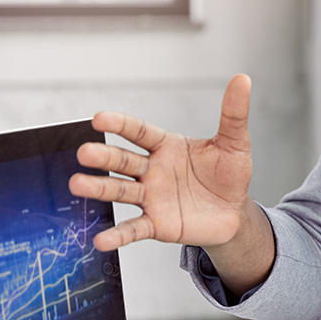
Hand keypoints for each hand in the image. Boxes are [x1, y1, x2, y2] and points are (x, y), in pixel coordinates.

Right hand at [69, 74, 253, 251]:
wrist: (234, 212)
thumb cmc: (229, 174)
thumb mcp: (234, 143)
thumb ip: (233, 114)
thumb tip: (242, 79)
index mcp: (167, 146)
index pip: (139, 132)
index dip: (120, 124)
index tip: (100, 118)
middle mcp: (153, 170)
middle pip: (123, 160)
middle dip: (104, 156)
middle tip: (84, 152)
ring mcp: (152, 197)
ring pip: (121, 191)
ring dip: (99, 188)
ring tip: (78, 184)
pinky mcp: (157, 224)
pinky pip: (134, 229)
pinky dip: (117, 235)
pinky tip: (100, 239)